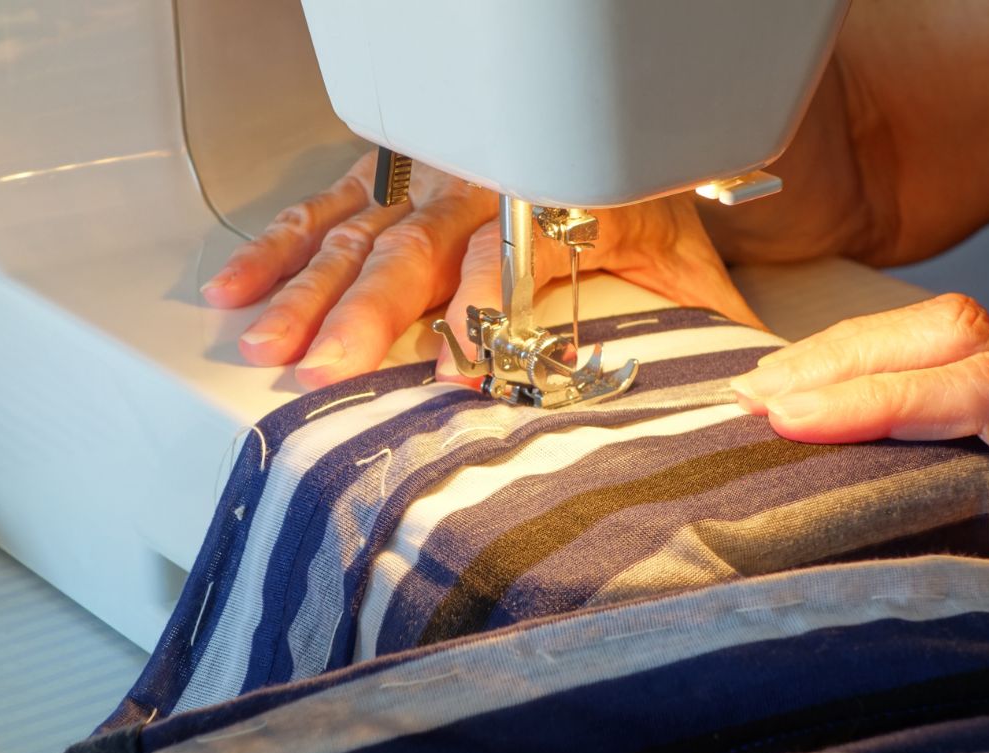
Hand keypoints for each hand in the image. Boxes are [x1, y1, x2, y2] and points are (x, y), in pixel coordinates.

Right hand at [203, 151, 762, 388]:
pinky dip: (282, 245)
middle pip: (416, 252)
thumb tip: (747, 387)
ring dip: (311, 290)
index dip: (483, 317)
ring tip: (270, 342)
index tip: (454, 376)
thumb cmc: (640, 202)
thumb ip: (705, 323)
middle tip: (325, 369)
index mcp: (552, 205)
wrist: (624, 129)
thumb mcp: (685, 261)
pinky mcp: (394, 179)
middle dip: (367, 314)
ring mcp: (430, 180)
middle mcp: (481, 187)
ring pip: (362, 233)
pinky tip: (241, 285)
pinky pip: (330, 205)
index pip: (510, 263)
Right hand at [729, 293, 988, 579]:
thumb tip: (976, 586)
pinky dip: (851, 347)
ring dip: (832, 349)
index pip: (972, 387)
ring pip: (918, 322)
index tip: (793, 421)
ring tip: (758, 382)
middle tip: (752, 396)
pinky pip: (913, 330)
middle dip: (835, 361)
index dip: (878, 400)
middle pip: (936, 333)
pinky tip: (803, 370)